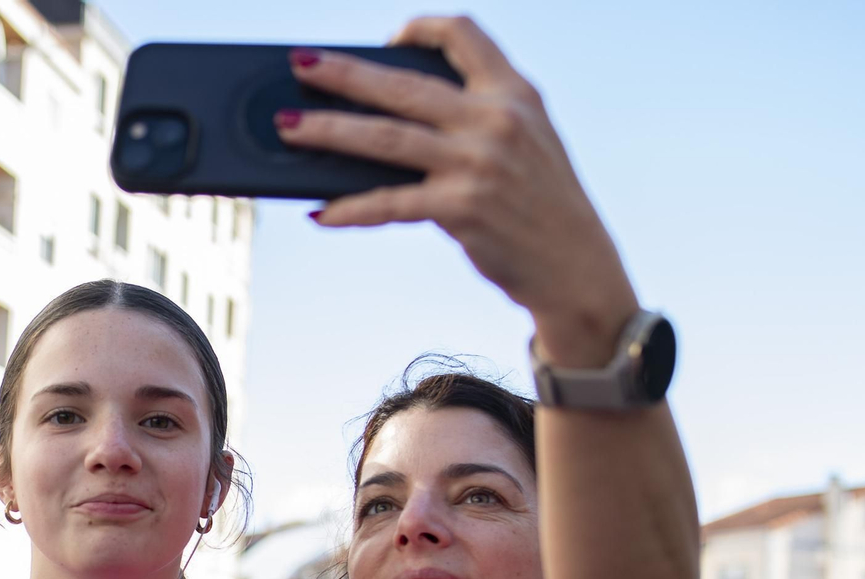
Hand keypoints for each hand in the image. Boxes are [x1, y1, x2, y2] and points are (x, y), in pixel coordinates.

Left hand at [280, 16, 638, 364]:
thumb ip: (477, 118)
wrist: (576, 267)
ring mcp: (477, 165)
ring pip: (385, 139)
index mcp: (514, 93)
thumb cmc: (540, 206)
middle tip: (299, 65)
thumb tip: (392, 120)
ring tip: (288, 129)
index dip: (420, 27)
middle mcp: (496, 120)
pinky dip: (351, 208)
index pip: (463, 34)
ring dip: (329, 132)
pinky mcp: (462, 210)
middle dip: (343, 73)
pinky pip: (390, 203)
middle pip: (403, 85)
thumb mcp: (526, 143)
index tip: (387, 39)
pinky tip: (321, 211)